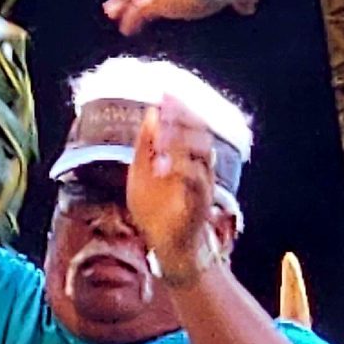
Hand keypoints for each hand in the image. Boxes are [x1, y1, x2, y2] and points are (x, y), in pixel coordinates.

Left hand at [127, 96, 219, 281]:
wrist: (168, 249)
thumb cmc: (156, 212)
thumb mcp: (141, 175)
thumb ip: (145, 146)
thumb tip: (150, 113)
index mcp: (187, 158)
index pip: (191, 125)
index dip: (181, 109)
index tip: (166, 94)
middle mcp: (199, 168)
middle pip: (201, 134)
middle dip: (183, 120)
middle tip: (164, 114)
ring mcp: (202, 185)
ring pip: (202, 153)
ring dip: (181, 142)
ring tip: (159, 140)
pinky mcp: (199, 203)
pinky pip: (195, 180)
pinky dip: (179, 169)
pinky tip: (160, 166)